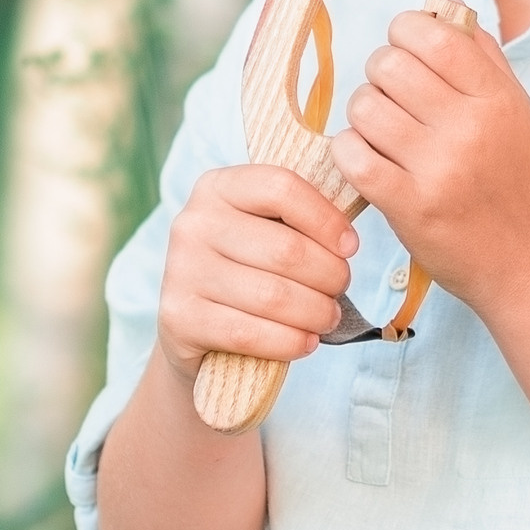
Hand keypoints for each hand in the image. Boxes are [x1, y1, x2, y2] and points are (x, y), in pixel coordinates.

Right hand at [156, 165, 359, 383]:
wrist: (192, 326)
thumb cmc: (246, 270)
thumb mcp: (263, 230)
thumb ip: (297, 219)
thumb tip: (349, 238)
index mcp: (216, 187)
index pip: (281, 187)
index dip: (326, 219)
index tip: (350, 246)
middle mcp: (192, 223)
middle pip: (286, 249)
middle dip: (330, 275)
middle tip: (340, 289)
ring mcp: (181, 271)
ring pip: (273, 296)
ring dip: (316, 312)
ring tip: (328, 317)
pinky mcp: (179, 318)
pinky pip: (250, 333)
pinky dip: (290, 341)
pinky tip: (306, 342)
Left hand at [331, 11, 529, 315]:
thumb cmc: (519, 181)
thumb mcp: (517, 111)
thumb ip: (482, 57)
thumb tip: (438, 8)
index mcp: (496, 98)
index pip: (432, 35)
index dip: (404, 31)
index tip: (404, 50)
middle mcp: (469, 128)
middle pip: (388, 66)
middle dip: (379, 75)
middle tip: (391, 97)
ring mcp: (439, 169)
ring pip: (364, 108)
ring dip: (363, 116)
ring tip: (381, 133)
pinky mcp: (410, 208)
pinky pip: (353, 156)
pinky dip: (349, 152)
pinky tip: (366, 159)